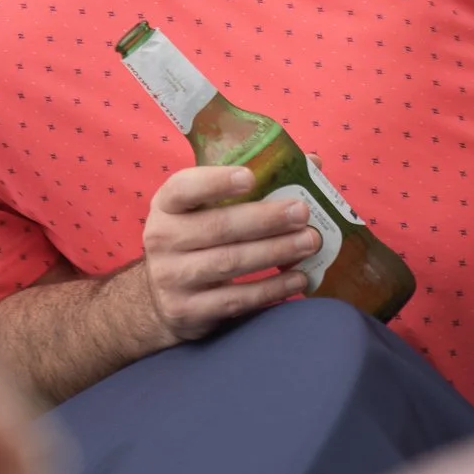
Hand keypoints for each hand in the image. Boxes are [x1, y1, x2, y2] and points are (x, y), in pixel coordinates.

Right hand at [141, 165, 320, 343]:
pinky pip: (237, 299)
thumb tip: (312, 163)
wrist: (161, 298)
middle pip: (218, 227)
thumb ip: (251, 184)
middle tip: (302, 213)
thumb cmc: (194, 238)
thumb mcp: (204, 207)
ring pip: (230, 262)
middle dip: (265, 219)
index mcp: (166, 205)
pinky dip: (271, 288)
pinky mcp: (189, 310)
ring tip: (309, 242)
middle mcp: (162, 239)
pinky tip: (297, 278)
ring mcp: (172, 278)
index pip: (184, 188)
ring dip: (275, 251)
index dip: (216, 182)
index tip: (250, 177)